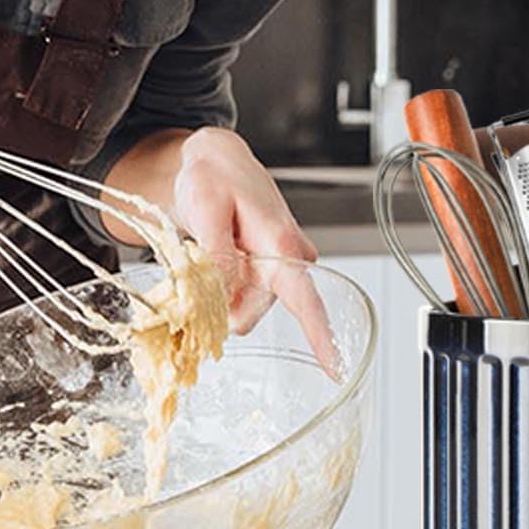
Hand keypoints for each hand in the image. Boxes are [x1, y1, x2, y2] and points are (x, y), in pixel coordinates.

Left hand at [172, 127, 336, 370]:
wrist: (216, 160)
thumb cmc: (213, 177)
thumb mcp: (205, 209)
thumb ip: (217, 255)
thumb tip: (224, 296)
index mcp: (281, 244)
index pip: (306, 299)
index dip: (320, 336)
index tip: (334, 367)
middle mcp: (287, 259)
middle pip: (252, 313)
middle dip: (219, 305)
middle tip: (194, 268)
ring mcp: (278, 266)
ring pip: (243, 307)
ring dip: (218, 295)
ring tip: (206, 252)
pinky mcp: (268, 270)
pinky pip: (243, 297)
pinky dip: (223, 290)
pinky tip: (216, 261)